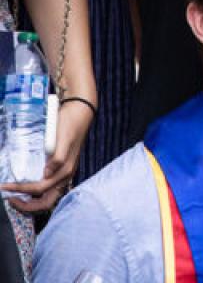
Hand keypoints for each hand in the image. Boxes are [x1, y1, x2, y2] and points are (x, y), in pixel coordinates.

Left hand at [2, 98, 92, 212]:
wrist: (79, 112)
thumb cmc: (71, 125)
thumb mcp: (64, 140)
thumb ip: (58, 159)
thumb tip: (47, 175)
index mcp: (65, 171)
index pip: (39, 189)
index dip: (21, 190)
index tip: (5, 187)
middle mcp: (64, 176)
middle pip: (45, 202)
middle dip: (26, 205)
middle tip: (10, 199)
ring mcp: (62, 173)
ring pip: (45, 197)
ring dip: (29, 200)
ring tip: (15, 195)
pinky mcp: (59, 168)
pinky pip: (45, 187)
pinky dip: (33, 191)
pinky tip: (25, 183)